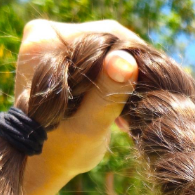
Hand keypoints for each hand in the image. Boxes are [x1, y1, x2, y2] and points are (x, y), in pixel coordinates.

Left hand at [15, 18, 140, 192]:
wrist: (40, 161)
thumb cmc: (63, 151)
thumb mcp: (89, 127)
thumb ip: (107, 95)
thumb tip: (126, 61)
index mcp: (44, 42)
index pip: (106, 36)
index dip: (135, 60)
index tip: (153, 87)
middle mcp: (45, 34)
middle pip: (107, 39)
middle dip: (130, 70)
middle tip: (143, 102)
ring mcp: (53, 41)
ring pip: (108, 48)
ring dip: (126, 77)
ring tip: (132, 110)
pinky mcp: (62, 52)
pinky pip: (101, 56)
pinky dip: (116, 79)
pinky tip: (122, 105)